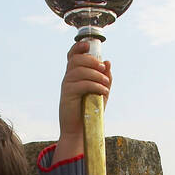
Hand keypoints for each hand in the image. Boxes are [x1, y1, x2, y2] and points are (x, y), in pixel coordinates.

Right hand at [56, 41, 111, 162]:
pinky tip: (103, 92)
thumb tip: (108, 62)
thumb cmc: (90, 110)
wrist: (80, 130)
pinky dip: (95, 86)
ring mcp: (66, 86)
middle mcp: (68, 78)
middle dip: (92, 61)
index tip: (88, 45)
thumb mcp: (101, 92)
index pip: (72, 55)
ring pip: (79, 71)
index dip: (78, 47)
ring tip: (105, 84)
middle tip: (102, 69)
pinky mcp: (67, 95)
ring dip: (95, 75)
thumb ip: (104, 77)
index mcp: (74, 74)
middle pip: (76, 60)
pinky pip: (81, 84)